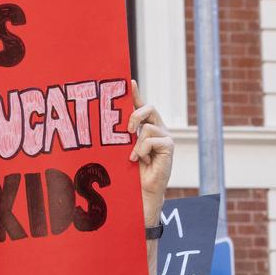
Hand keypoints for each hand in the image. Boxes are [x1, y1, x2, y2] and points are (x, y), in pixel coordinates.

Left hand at [128, 80, 173, 227]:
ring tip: (133, 156)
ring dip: (136, 142)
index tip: (129, 81)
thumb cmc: (128, 172)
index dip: (135, 93)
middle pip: (149, 108)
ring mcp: (165, 137)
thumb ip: (119, 134)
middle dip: (135, 114)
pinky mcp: (169, 147)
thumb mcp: (120, 148)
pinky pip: (153, 139)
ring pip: (148, 126)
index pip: (140, 105)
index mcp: (144, 127)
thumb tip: (106, 118)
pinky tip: (139, 160)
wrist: (140, 193)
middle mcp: (157, 128)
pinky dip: (142, 149)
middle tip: (126, 129)